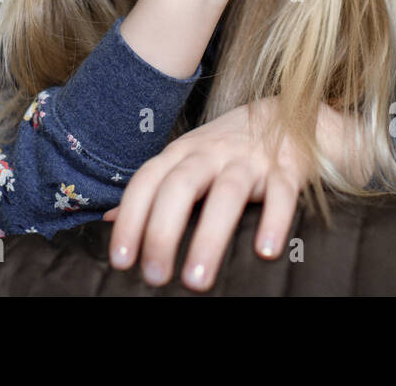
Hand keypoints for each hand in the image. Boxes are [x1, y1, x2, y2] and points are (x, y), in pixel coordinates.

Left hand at [102, 97, 326, 291]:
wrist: (287, 114)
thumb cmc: (227, 147)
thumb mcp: (184, 160)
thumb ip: (151, 188)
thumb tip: (108, 220)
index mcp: (181, 153)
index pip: (147, 182)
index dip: (130, 219)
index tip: (121, 260)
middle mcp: (211, 154)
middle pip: (180, 187)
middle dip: (163, 233)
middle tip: (155, 277)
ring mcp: (249, 160)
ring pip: (227, 194)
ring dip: (210, 238)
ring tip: (197, 280)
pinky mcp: (286, 169)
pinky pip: (280, 193)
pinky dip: (274, 221)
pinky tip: (265, 253)